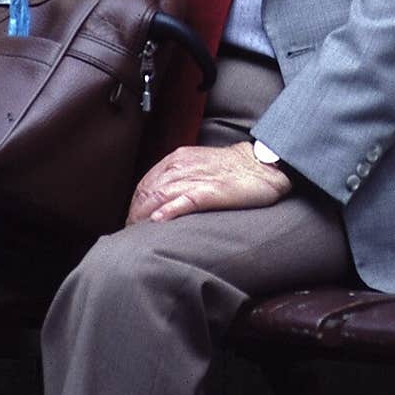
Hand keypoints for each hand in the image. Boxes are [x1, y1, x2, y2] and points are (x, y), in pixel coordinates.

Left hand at [127, 141, 292, 224]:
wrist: (263, 164)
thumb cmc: (232, 170)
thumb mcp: (199, 167)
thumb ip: (178, 178)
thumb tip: (158, 200)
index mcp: (177, 159)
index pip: (144, 184)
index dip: (134, 205)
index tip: (132, 222)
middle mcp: (182, 165)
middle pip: (146, 192)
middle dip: (134, 214)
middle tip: (131, 234)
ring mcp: (196, 177)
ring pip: (159, 196)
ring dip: (144, 217)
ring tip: (138, 235)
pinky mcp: (211, 190)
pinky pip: (184, 200)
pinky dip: (168, 210)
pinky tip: (158, 221)